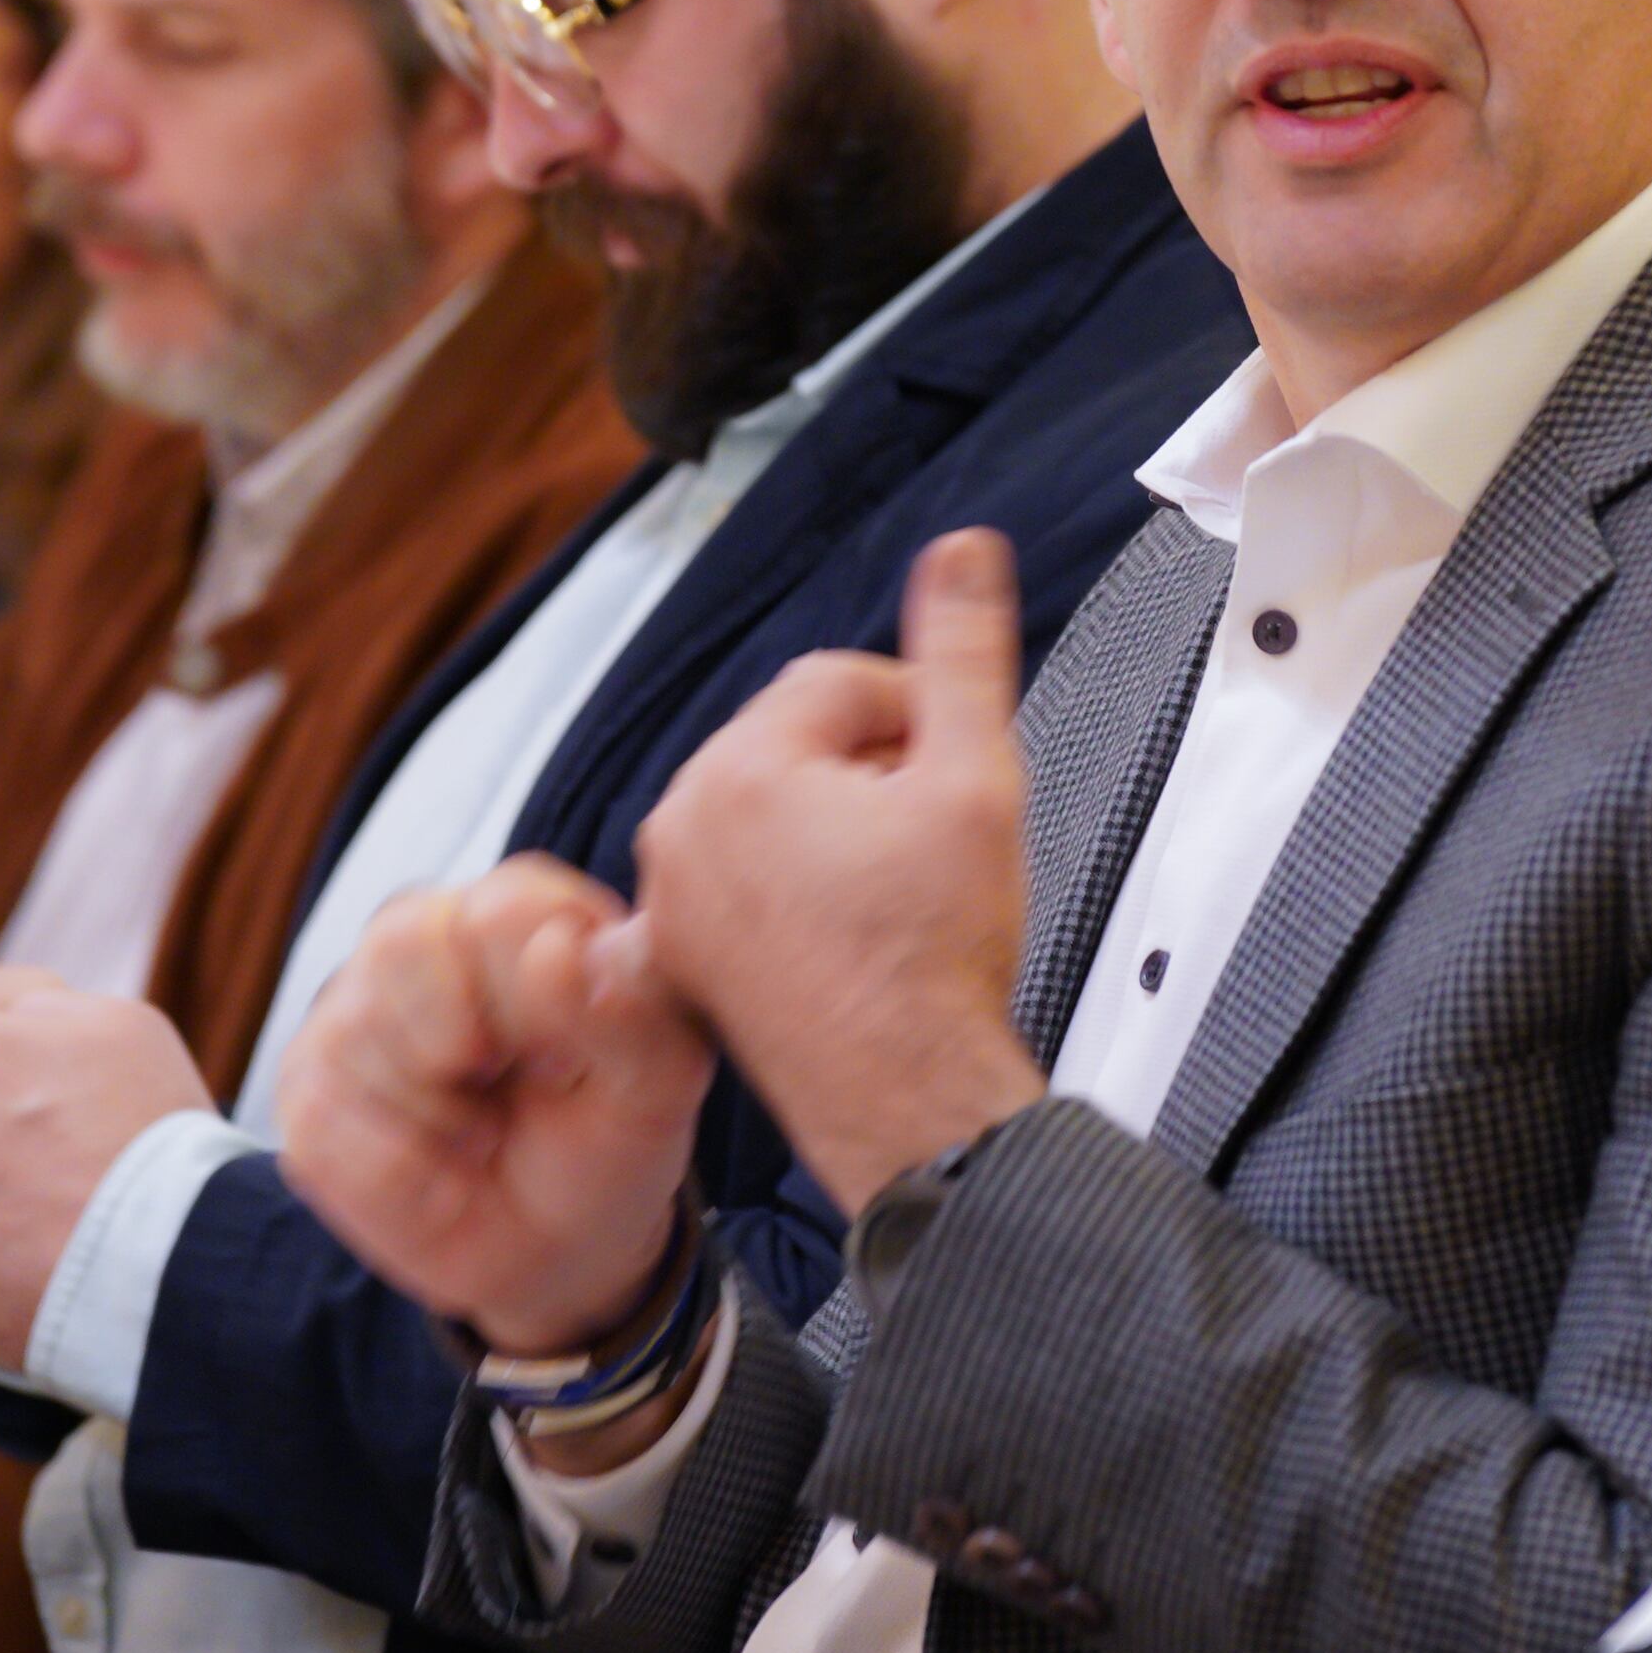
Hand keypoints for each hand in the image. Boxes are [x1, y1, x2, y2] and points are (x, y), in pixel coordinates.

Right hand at [278, 856, 715, 1357]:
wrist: (562, 1248)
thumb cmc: (612, 1138)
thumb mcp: (656, 1083)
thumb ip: (629, 1006)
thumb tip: (556, 948)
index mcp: (517, 906)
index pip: (498, 909)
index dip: (534, 1001)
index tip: (570, 1061)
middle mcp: (421, 935)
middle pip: (404, 945)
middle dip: (470, 1048)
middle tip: (515, 1094)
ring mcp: (347, 1010)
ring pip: (359, 1042)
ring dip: (441, 1124)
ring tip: (482, 1137)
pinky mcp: (304, 1092)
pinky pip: (326, 1129)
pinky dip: (401, 1177)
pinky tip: (438, 1177)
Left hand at [626, 528, 1045, 1212]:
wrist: (907, 1100)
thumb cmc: (934, 960)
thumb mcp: (978, 774)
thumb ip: (963, 649)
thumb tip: (961, 551)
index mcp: (742, 770)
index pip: (838, 684)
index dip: (917, 714)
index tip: (955, 765)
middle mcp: (683, 829)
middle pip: (796, 747)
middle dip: (871, 772)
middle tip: (933, 834)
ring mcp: (673, 901)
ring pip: (768, 816)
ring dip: (834, 830)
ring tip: (897, 889)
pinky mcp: (680, 962)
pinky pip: (737, 890)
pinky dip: (788, 895)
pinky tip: (842, 930)